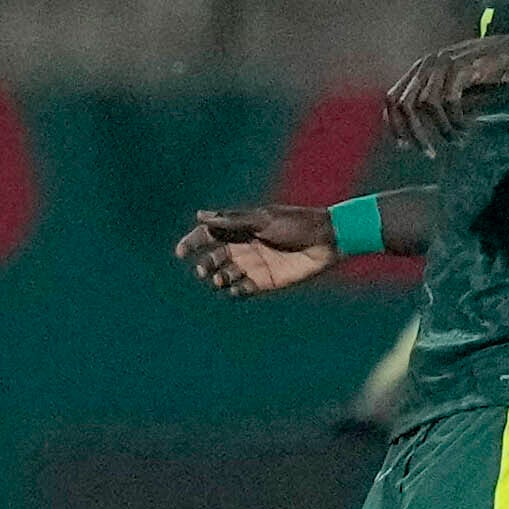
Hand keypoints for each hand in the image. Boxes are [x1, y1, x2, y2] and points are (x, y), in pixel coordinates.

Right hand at [177, 201, 338, 298]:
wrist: (327, 241)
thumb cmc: (296, 224)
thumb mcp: (263, 220)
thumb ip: (232, 221)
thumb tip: (200, 216)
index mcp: (240, 228)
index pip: (209, 235)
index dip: (192, 243)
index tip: (181, 252)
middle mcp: (244, 247)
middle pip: (214, 257)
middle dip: (205, 264)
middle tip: (204, 270)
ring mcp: (253, 265)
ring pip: (225, 275)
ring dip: (218, 278)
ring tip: (221, 279)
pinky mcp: (265, 282)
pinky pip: (243, 290)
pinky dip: (235, 292)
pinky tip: (235, 289)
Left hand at [382, 34, 508, 150]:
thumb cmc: (487, 78)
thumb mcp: (457, 95)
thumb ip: (435, 108)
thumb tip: (418, 133)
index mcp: (420, 70)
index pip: (392, 98)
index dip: (394, 125)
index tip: (405, 146)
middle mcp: (426, 64)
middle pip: (404, 104)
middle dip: (415, 133)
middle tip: (429, 152)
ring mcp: (443, 63)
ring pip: (425, 104)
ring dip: (440, 128)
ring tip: (455, 139)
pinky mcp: (461, 66)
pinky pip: (448, 100)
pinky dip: (455, 119)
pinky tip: (466, 128)